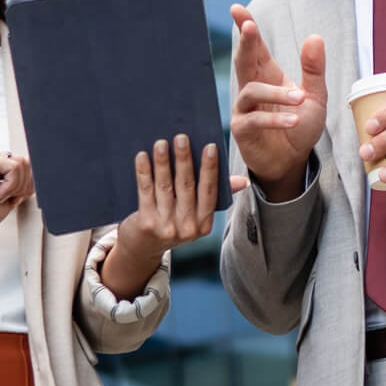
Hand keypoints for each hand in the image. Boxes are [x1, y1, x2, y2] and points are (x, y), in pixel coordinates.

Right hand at [0, 149, 31, 255]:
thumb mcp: (9, 195)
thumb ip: (21, 181)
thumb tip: (36, 170)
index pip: (22, 164)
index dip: (25, 183)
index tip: (12, 197)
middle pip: (24, 162)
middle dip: (22, 186)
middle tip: (4, 198)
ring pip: (21, 164)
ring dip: (15, 187)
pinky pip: (14, 168)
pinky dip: (10, 186)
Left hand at [116, 135, 228, 259]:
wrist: (143, 248)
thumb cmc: (173, 223)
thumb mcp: (196, 215)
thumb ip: (217, 195)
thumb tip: (243, 181)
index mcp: (204, 224)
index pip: (209, 191)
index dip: (210, 168)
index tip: (210, 146)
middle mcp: (187, 228)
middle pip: (186, 186)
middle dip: (184, 159)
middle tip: (181, 137)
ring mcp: (166, 228)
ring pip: (165, 187)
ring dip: (163, 162)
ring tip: (161, 143)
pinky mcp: (146, 224)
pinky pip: (145, 192)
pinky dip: (144, 172)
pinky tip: (142, 156)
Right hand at [229, 4, 325, 198]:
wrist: (292, 161)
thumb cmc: (299, 126)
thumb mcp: (314, 96)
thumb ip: (313, 69)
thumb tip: (314, 37)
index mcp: (267, 74)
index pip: (255, 47)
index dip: (245, 27)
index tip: (237, 9)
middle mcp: (252, 88)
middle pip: (243, 60)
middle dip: (245, 42)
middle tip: (250, 27)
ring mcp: (244, 108)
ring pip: (251, 90)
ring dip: (277, 93)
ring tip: (300, 98)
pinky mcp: (243, 129)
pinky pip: (255, 119)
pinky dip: (275, 118)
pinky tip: (294, 119)